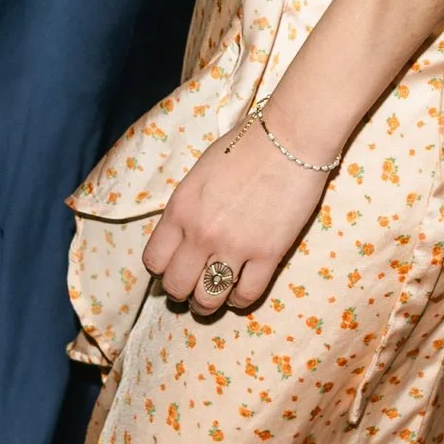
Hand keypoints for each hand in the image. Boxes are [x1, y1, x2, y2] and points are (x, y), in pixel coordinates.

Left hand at [142, 109, 331, 312]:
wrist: (289, 138)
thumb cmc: (245, 146)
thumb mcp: (199, 175)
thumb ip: (187, 208)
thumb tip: (183, 234)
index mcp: (180, 210)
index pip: (154, 261)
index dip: (162, 271)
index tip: (173, 269)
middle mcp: (201, 234)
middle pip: (176, 287)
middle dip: (180, 293)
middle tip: (191, 289)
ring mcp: (235, 247)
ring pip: (208, 299)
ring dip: (207, 305)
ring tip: (212, 302)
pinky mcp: (268, 254)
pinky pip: (247, 295)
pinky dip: (240, 300)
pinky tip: (239, 294)